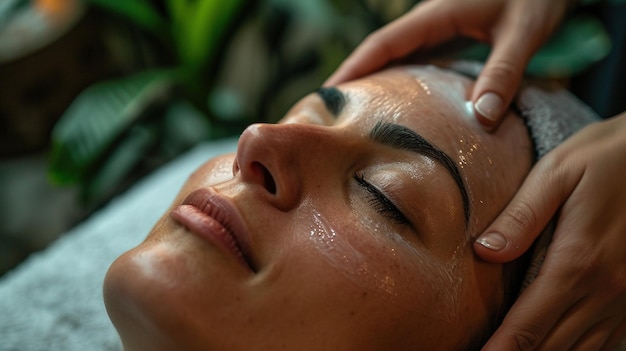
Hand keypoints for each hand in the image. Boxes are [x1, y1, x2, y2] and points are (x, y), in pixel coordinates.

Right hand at [324, 0, 570, 127]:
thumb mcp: (524, 31)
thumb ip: (504, 72)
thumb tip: (482, 118)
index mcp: (436, 14)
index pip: (383, 43)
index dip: (353, 68)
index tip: (328, 95)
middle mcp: (429, 21)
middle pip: (379, 52)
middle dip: (353, 78)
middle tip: (333, 114)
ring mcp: (437, 29)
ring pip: (395, 58)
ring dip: (374, 81)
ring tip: (358, 115)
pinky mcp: (449, 36)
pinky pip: (415, 61)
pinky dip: (400, 82)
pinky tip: (399, 105)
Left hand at [474, 112, 625, 349]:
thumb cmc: (604, 158)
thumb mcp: (557, 173)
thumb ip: (521, 216)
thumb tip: (484, 252)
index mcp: (578, 260)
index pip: (529, 324)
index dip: (500, 349)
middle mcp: (607, 289)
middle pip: (552, 345)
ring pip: (581, 350)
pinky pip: (605, 340)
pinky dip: (578, 350)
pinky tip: (555, 345)